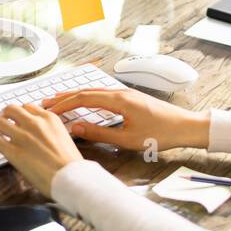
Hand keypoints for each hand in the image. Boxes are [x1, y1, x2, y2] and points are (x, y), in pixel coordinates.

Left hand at [0, 103, 82, 196]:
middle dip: (4, 114)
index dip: (20, 112)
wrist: (71, 177)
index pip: (29, 107)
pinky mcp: (13, 151)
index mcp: (49, 119)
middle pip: (11, 109)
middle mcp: (34, 123)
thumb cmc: (71, 164)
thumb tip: (40, 136)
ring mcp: (22, 136)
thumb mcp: (64, 139)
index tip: (16, 117)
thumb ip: (50, 132)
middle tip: (1, 119)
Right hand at [40, 87, 208, 152]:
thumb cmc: (161, 134)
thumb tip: (77, 128)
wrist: (186, 126)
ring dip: (75, 96)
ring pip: (94, 91)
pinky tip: (84, 102)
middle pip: (85, 91)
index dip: (63, 104)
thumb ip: (100, 133)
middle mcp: (120, 92)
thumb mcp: (128, 139)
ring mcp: (125, 93)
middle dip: (64, 97)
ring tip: (59, 101)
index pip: (83, 98)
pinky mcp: (130, 98)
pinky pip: (102, 94)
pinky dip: (87, 98)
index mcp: (118, 100)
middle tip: (45, 103)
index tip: (47, 109)